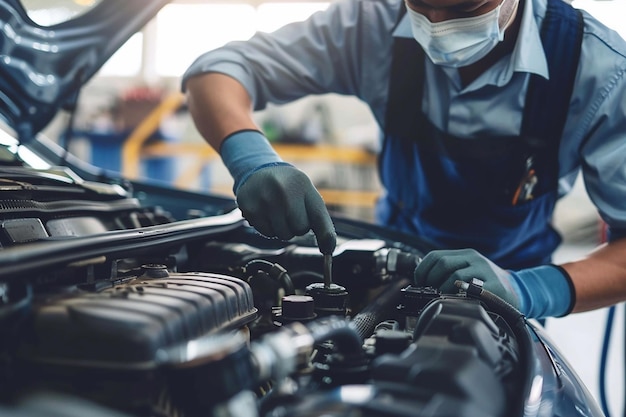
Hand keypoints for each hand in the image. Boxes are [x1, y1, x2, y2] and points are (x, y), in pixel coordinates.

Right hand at [237, 164, 336, 253]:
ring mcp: (265, 201)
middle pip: (299, 230)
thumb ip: (321, 221)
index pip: (318, 218)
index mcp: (303, 186)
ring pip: (283, 234)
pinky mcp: (250, 210)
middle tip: (291, 211)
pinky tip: (266, 213)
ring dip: (283, 229)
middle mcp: (283, 192)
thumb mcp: (308, 194)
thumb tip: (328, 251)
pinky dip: (269, 228)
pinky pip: (267, 233)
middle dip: (298, 225)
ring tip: (278, 211)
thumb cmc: (290, 188)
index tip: (327, 251)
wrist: (258, 171)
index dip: (325, 237)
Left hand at [413, 249, 575, 318]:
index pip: (435, 256)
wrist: (519, 292)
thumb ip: (449, 271)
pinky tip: (458, 302)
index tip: (419, 283)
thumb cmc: (487, 284)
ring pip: (454, 277)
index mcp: (466, 254)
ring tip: (443, 299)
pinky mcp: (495, 287)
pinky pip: (471, 291)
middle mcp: (475, 259)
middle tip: (429, 292)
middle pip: (442, 263)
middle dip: (430, 280)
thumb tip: (421, 280)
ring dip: (442, 290)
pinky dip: (459, 297)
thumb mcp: (469, 271)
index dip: (422, 270)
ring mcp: (486, 272)